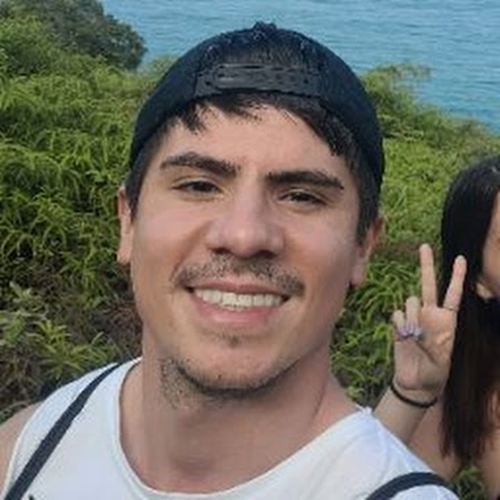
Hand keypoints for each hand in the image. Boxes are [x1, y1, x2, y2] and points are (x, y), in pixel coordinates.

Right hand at [391, 244, 466, 398]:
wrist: (416, 383)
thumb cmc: (436, 373)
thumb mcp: (443, 361)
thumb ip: (432, 342)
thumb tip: (417, 327)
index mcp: (447, 321)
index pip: (453, 294)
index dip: (457, 277)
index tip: (461, 258)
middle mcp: (430, 315)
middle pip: (428, 285)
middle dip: (426, 265)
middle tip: (424, 246)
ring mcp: (414, 319)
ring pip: (409, 302)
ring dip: (412, 317)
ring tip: (415, 337)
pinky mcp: (399, 325)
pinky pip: (397, 315)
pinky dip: (400, 324)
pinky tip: (403, 336)